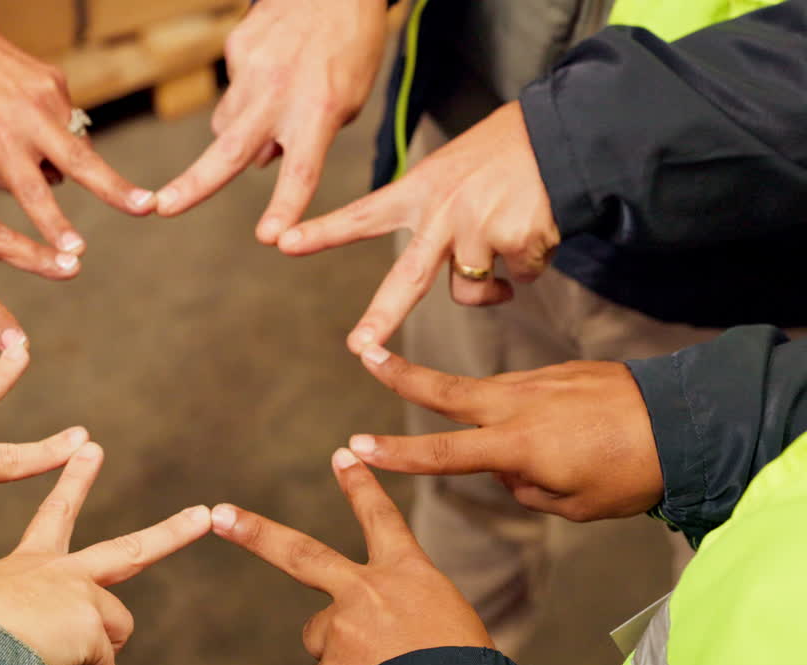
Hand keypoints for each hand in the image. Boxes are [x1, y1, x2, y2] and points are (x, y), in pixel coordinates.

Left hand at [0, 0, 155, 249]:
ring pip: (76, 144)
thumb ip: (1, 178)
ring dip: (66, 160)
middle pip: (82, 160)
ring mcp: (49, 95)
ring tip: (28, 145)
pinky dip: (54, 132)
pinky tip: (27, 117)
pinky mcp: (58, 81)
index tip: (77, 250)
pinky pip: (67, 123)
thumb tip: (51, 185)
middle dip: (116, 188)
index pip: (32, 191)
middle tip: (147, 207)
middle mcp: (29, 116)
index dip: (55, 224)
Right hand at [0, 443, 211, 664]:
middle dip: (171, 533)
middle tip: (202, 516)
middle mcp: (61, 572)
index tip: (91, 449)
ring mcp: (82, 595)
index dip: (74, 482)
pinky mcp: (94, 625)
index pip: (54, 517)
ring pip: (113, 634)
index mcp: (28, 566)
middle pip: (129, 551)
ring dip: (91, 663)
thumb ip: (21, 619)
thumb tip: (44, 652)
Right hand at [157, 0, 388, 242]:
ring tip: (273, 106)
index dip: (285, 207)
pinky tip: (272, 70)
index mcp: (319, 111)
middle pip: (230, 151)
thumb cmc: (350, 47)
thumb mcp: (348, 101)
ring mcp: (252, 70)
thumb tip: (260, 164)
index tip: (269, 238)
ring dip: (239, 133)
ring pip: (226, 125)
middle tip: (163, 207)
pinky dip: (247, 95)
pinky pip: (231, 92)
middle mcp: (280, 93)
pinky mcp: (235, 50)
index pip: (302, 170)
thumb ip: (308, 139)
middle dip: (194, 184)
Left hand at [212, 449, 490, 664]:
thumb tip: (374, 626)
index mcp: (407, 574)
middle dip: (255, 531)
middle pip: (298, 552)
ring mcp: (342, 627)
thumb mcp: (447, 618)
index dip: (360, 486)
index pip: (381, 518)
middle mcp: (366, 591)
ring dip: (344, 653)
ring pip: (323, 635)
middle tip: (220, 515)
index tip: (343, 454)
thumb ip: (398, 606)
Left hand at [278, 102, 559, 352]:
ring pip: (473, 290)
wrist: (563, 134)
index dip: (323, 231)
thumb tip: (466, 283)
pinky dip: (532, 263)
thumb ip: (439, 221)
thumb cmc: (504, 154)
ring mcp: (478, 229)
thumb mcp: (454, 170)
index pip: (362, 215)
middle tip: (357, 347)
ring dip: (494, 284)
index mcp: (419, 191)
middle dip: (381, 318)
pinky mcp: (516, 242)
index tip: (282, 242)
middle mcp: (442, 213)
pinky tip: (538, 227)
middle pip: (406, 280)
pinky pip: (521, 278)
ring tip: (511, 238)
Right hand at [349, 347, 663, 521]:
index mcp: (519, 445)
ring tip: (514, 432)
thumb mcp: (573, 505)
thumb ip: (525, 488)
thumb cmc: (632, 474)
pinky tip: (558, 431)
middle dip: (400, 373)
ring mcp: (537, 382)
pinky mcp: (556, 372)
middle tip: (363, 351)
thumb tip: (508, 468)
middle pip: (445, 390)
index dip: (395, 452)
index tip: (357, 446)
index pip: (442, 451)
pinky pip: (522, 395)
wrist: (688, 423)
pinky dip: (519, 412)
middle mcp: (518, 405)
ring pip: (484, 393)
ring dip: (466, 402)